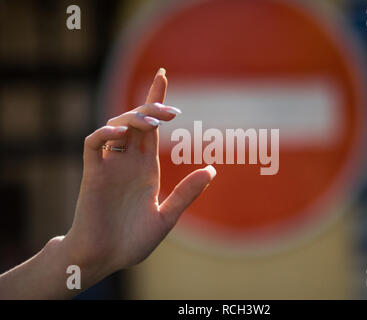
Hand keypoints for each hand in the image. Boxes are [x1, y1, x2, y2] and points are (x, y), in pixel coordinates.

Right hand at [63, 68, 215, 281]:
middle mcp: (128, 162)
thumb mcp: (166, 217)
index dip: (156, 101)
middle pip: (136, 121)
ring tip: (152, 124)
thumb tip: (211, 169)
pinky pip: (93, 144)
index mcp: (146, 168)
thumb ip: (186, 193)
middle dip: (150, 107)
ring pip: (115, 126)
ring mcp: (110, 167)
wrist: (105, 259)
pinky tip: (119, 134)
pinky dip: (104, 134)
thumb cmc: (132, 242)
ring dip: (132, 118)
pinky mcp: (93, 175)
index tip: (162, 77)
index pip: (152, 127)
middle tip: (170, 111)